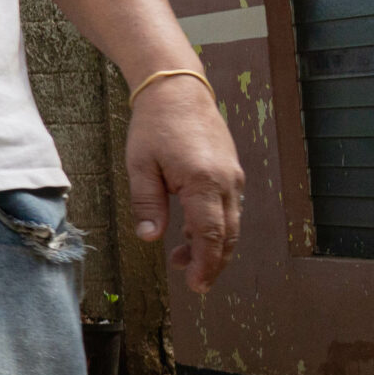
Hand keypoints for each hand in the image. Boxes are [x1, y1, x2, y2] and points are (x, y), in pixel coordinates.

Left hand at [126, 75, 243, 292]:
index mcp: (203, 182)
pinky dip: (216, 226)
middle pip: (228, 235)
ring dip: (212, 246)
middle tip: (194, 283)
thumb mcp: (140, 165)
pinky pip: (228, 208)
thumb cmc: (155, 124)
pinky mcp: (231, 172)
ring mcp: (233, 177)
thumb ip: (147, 204)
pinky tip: (192, 232)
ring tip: (181, 258)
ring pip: (231, 224)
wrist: (178, 90)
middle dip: (212, 262)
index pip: (211, 235)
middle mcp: (226, 182)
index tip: (196, 285)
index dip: (205, 263)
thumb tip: (149, 238)